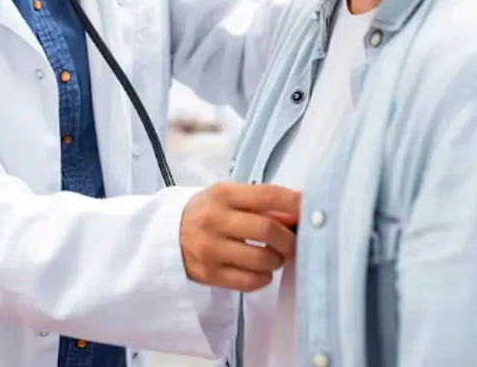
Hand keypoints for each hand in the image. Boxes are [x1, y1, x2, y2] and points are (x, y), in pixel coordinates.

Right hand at [180, 182, 300, 291]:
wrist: (167, 234)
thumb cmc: (206, 211)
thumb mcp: (228, 197)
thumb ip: (261, 204)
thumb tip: (296, 216)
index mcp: (223, 194)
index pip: (267, 195)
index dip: (293, 203)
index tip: (309, 209)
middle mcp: (216, 220)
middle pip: (268, 230)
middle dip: (289, 239)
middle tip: (293, 242)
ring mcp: (211, 249)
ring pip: (261, 259)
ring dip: (277, 260)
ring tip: (275, 255)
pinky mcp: (210, 275)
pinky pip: (249, 281)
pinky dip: (264, 277)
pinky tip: (261, 269)